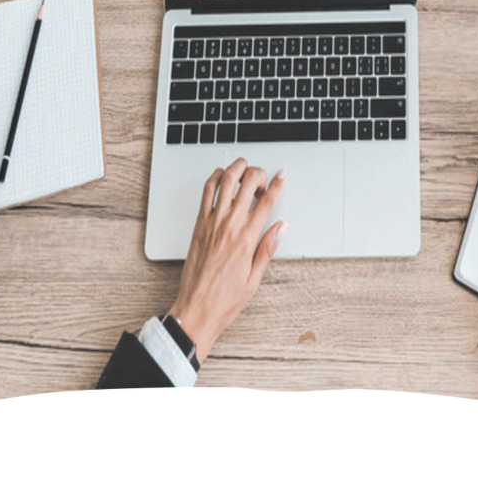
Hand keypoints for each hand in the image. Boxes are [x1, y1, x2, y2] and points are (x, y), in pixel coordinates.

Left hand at [168, 158, 287, 362]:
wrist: (195, 308)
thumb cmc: (224, 299)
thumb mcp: (254, 278)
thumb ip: (267, 248)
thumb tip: (280, 227)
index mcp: (246, 238)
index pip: (267, 201)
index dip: (278, 184)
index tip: (282, 176)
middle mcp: (229, 225)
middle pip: (247, 182)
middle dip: (259, 173)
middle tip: (264, 179)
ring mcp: (212, 222)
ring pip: (225, 180)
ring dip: (237, 168)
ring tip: (245, 171)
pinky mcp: (198, 223)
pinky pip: (206, 191)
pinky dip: (215, 178)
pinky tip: (222, 179)